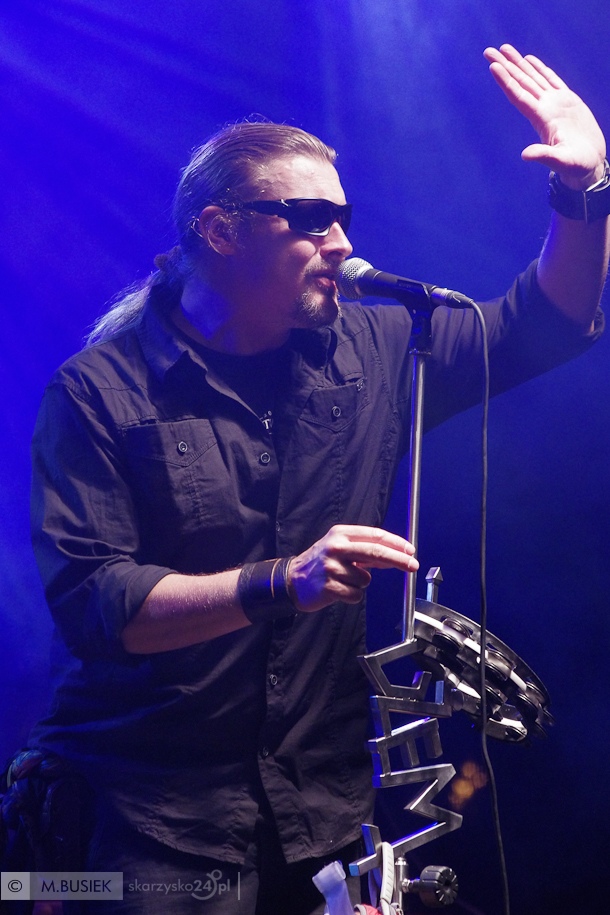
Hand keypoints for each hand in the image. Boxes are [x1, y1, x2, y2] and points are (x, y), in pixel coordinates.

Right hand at [287, 524, 417, 612]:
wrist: (292, 580)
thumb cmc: (321, 562)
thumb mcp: (341, 548)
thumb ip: (366, 551)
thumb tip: (396, 555)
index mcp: (340, 533)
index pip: (374, 535)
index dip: (396, 543)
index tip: (410, 551)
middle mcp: (335, 547)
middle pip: (375, 552)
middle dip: (398, 560)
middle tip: (413, 566)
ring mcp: (331, 567)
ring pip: (365, 579)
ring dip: (360, 584)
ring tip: (343, 581)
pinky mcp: (328, 587)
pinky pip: (356, 595)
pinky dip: (352, 595)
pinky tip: (338, 590)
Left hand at [484, 44, 605, 188]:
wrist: (589, 164)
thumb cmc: (576, 166)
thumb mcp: (561, 161)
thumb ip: (544, 156)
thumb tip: (525, 155)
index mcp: (542, 119)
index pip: (519, 96)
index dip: (506, 81)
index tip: (492, 67)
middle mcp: (545, 108)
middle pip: (521, 83)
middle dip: (506, 66)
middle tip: (488, 51)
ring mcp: (555, 103)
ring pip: (533, 78)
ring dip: (519, 64)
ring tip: (505, 49)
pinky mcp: (568, 101)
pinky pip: (551, 80)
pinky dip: (540, 69)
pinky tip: (530, 60)